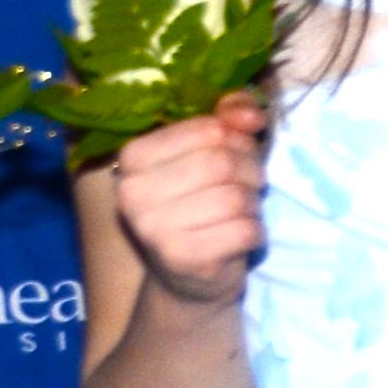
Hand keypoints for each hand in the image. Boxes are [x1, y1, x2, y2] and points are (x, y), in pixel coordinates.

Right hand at [106, 94, 269, 308]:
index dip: (238, 138)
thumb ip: (229, 118)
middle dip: (251, 171)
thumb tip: (251, 114)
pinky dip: (255, 231)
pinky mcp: (180, 258)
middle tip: (248, 185)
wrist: (188, 273)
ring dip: (252, 203)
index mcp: (133, 157)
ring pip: (235, 196)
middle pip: (223, 162)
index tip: (237, 152)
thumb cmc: (201, 199)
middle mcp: (132, 192)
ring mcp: (152, 228)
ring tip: (241, 211)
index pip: (209, 129)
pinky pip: (244, 230)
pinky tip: (242, 236)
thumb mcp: (211, 150)